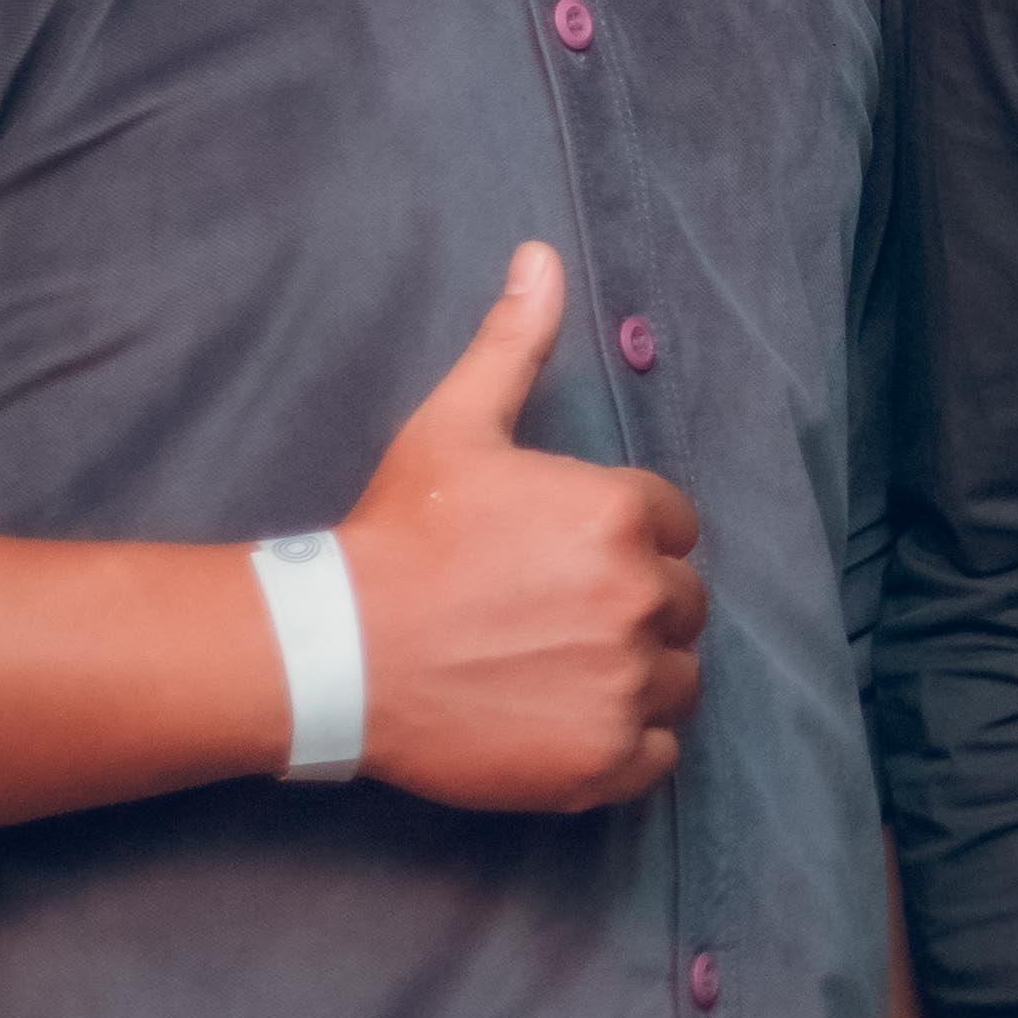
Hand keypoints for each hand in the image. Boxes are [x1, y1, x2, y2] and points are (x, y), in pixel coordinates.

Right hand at [331, 244, 704, 809]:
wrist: (334, 652)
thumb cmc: (396, 535)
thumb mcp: (454, 426)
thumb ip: (513, 344)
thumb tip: (539, 256)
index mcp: (622, 515)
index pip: (676, 529)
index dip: (627, 541)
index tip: (563, 558)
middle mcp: (638, 598)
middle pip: (682, 605)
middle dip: (633, 606)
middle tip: (553, 616)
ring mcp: (625, 685)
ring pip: (678, 680)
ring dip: (637, 675)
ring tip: (557, 668)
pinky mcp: (603, 761)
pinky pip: (658, 756)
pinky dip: (625, 747)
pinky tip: (561, 721)